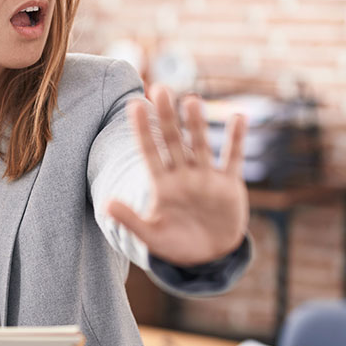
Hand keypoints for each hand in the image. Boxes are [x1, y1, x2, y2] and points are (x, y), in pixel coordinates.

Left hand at [106, 86, 247, 265]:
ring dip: (197, 124)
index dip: (142, 130)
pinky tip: (239, 117)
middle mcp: (183, 175)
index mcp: (162, 185)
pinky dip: (236, 139)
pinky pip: (233, 158)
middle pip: (173, 141)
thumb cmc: (176, 244)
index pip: (149, 152)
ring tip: (191, 101)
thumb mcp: (152, 236)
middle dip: (166, 117)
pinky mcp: (229, 185)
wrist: (209, 256)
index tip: (133, 105)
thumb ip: (131, 220)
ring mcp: (206, 177)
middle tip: (160, 89)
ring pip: (201, 145)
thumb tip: (106, 204)